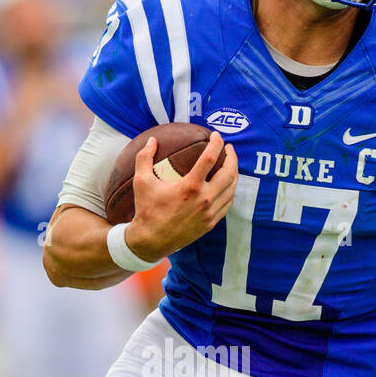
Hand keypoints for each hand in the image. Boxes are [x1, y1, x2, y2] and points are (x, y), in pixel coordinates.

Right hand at [126, 132, 238, 261]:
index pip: (210, 158)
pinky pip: (227, 203)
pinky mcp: (211, 223)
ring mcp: (210, 213)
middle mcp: (204, 199)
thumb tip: (152, 139)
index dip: (216, 143)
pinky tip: (227, 184)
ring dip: (234, 173)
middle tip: (229, 148)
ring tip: (230, 163)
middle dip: (232, 157)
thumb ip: (144, 157)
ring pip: (232, 189)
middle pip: (229, 173)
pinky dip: (230, 191)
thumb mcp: (141, 182)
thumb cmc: (146, 210)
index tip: (216, 135)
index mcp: (190, 187)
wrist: (151, 241)